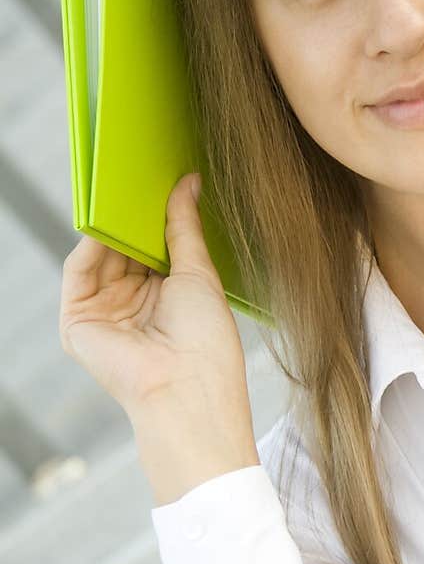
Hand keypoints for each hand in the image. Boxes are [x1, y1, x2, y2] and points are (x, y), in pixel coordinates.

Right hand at [59, 172, 251, 420]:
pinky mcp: (78, 323)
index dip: (155, 217)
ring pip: (100, 256)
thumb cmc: (205, 341)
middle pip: (124, 250)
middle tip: (139, 175)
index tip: (162, 180)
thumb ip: (185, 226)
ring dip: (109, 225)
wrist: (188, 388)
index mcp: (166, 299)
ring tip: (122, 189)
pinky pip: (78, 272)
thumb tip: (189, 181)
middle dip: (131, 216)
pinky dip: (89, 244)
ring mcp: (105, 315)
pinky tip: (105, 220)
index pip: (153, 249)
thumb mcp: (198, 272)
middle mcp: (134, 306)